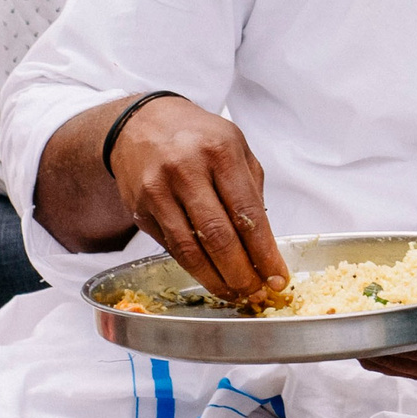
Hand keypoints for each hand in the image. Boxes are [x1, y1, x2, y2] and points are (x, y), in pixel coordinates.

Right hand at [105, 96, 288, 303]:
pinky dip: (193, 267)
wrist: (141, 124)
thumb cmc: (198, 137)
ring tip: (235, 293)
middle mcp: (185, 170)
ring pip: (189, 248)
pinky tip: (211, 277)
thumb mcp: (235, 147)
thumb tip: (265, 241)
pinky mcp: (139, 209)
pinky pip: (171, 246)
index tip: (277, 275)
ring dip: (215, 279)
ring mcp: (157, 190)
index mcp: (219, 151)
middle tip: (257, 293)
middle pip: (218, 235)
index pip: (247, 212)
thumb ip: (252, 188)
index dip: (264, 251)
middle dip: (241, 272)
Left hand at [360, 208, 416, 385]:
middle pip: (411, 346)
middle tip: (344, 303)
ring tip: (346, 315)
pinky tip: (363, 330)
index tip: (376, 296)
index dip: (402, 314)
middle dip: (378, 325)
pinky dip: (378, 352)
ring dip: (372, 340)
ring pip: (400, 362)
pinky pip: (401, 369)